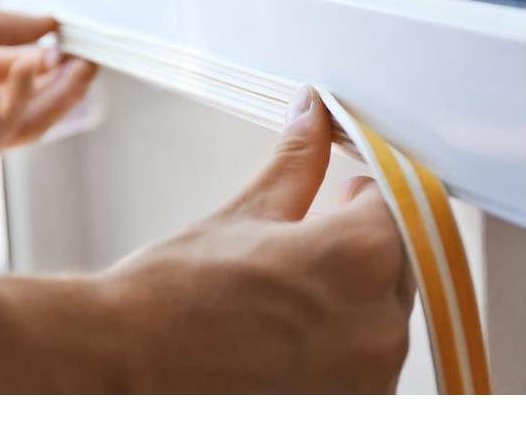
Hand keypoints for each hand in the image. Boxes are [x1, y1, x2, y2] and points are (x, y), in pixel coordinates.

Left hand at [0, 0, 96, 177]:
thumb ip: (4, 26)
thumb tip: (49, 23)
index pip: (24, 72)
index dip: (53, 61)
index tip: (79, 45)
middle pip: (32, 103)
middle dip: (65, 84)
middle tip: (91, 63)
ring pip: (26, 123)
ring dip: (57, 98)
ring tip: (80, 70)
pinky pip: (0, 131)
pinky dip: (19, 100)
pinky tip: (31, 67)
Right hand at [0, 87, 412, 393]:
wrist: (124, 360)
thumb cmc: (174, 290)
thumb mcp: (246, 214)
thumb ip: (296, 160)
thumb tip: (312, 111)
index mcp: (356, 259)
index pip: (402, 209)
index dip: (372, 196)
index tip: (351, 191)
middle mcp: (375, 328)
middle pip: (400, 266)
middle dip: (364, 244)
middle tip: (315, 235)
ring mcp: (363, 384)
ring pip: (383, 318)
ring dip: (354, 296)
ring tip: (293, 288)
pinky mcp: (344, 415)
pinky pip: (365, 366)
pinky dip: (341, 344)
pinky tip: (290, 332)